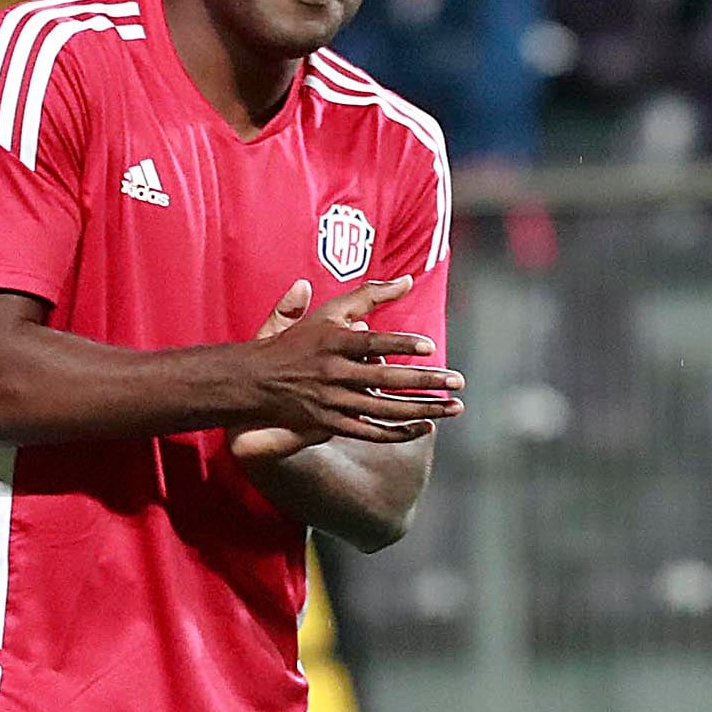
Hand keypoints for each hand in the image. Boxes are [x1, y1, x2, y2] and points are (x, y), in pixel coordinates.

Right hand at [235, 275, 454, 455]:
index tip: (429, 346)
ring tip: (453, 407)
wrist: (253, 381)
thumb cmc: (296, 340)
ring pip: (384, 409)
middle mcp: (332, 373)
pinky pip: (370, 431)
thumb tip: (405, 279)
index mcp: (332, 342)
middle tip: (457, 381)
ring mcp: (331, 402)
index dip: (400, 344)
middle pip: (385, 379)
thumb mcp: (327, 311)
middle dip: (425, 382)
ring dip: (422, 410)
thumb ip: (367, 294)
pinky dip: (398, 432)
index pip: (371, 343)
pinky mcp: (330, 423)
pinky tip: (424, 427)